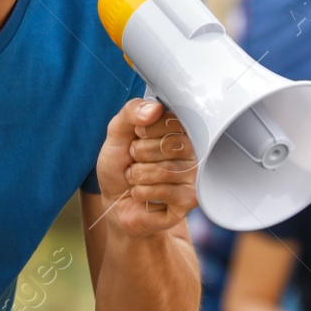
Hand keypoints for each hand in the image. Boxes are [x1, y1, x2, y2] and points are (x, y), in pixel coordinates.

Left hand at [95, 98, 198, 238]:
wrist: (116, 201)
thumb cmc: (121, 164)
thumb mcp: (117, 133)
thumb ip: (131, 112)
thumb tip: (155, 108)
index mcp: (178, 128)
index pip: (167, 119)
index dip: (143, 131)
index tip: (137, 137)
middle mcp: (193, 149)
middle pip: (168, 145)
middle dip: (139, 154)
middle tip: (136, 160)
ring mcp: (194, 174)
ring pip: (164, 169)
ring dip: (138, 175)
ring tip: (137, 178)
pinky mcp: (190, 198)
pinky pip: (163, 190)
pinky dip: (141, 192)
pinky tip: (142, 194)